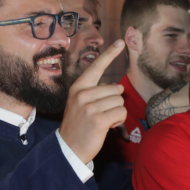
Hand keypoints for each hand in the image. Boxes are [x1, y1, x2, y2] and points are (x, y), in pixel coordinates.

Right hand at [58, 40, 127, 164]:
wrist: (69, 148)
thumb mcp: (83, 104)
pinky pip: (121, 112)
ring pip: (120, 101)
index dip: (110, 54)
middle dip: (115, 103)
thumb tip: (118, 88)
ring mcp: (89, 106)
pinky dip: (119, 121)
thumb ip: (98, 93)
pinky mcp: (98, 119)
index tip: (121, 41)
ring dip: (117, 113)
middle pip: (116, 89)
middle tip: (102, 114)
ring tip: (104, 121)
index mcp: (78, 87)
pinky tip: (108, 127)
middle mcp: (82, 94)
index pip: (96, 67)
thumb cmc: (80, 125)